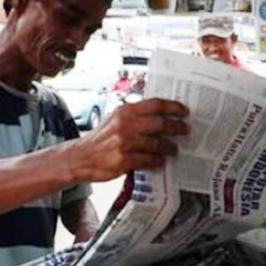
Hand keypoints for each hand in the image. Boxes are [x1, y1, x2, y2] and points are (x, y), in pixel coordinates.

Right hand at [68, 98, 188, 182]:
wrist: (80, 157)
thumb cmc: (100, 139)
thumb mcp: (114, 119)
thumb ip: (134, 116)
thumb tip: (160, 116)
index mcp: (124, 111)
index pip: (154, 104)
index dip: (173, 107)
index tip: (184, 111)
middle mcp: (125, 124)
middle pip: (160, 123)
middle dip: (176, 127)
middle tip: (186, 130)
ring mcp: (123, 143)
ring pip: (156, 144)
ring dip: (169, 147)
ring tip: (174, 149)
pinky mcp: (122, 160)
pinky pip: (148, 160)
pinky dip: (157, 161)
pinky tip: (161, 161)